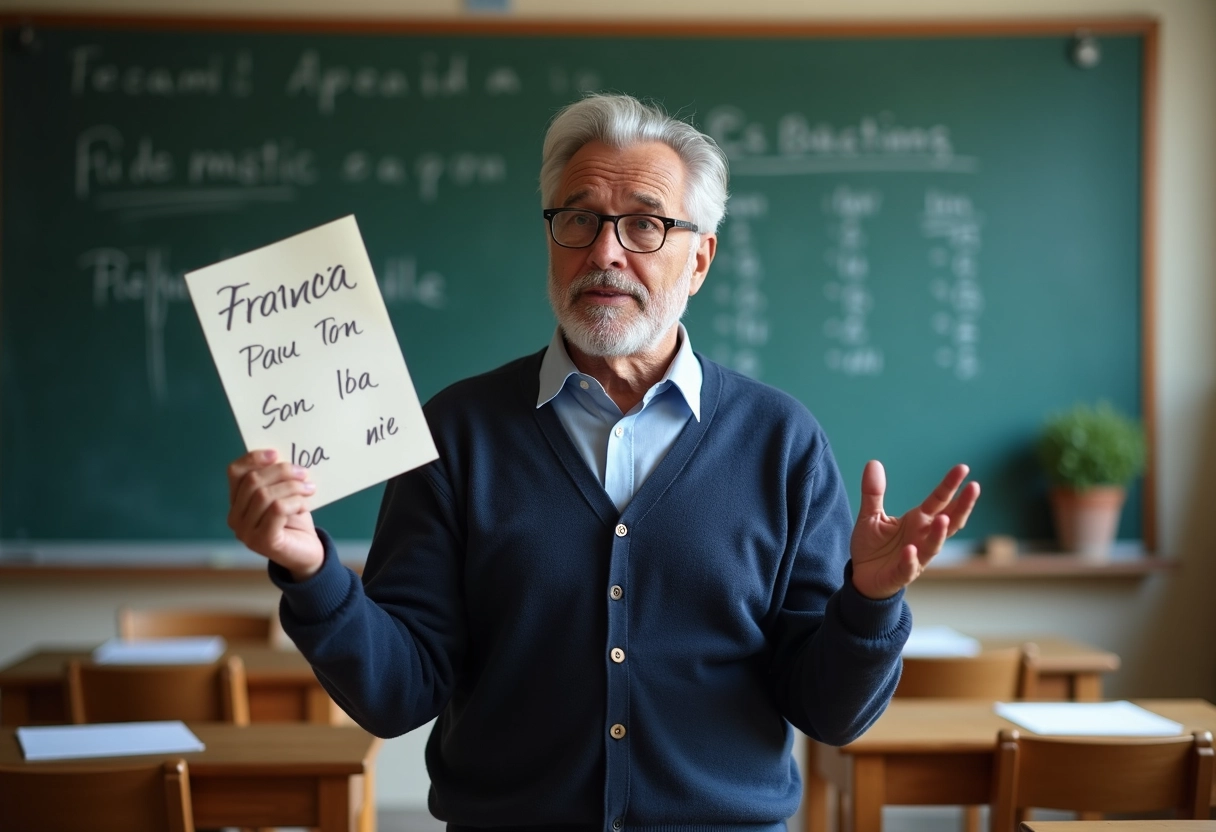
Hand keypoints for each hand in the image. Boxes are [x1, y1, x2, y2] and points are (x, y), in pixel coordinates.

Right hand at [227, 449, 323, 580]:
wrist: (308, 553)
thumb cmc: (294, 521)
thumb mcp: (283, 494)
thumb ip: (276, 479)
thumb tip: (283, 456)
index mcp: (237, 502)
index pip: (235, 472)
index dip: (253, 458)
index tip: (276, 453)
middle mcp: (235, 517)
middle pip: (253, 481)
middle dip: (281, 472)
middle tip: (303, 473)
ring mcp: (246, 532)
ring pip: (265, 495)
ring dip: (292, 487)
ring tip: (309, 488)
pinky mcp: (262, 541)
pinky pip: (277, 510)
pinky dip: (294, 502)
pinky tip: (304, 506)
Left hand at [849, 460, 979, 599]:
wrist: (862, 577)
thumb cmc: (873, 546)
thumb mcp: (870, 515)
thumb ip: (873, 492)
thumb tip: (873, 462)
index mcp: (918, 520)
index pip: (939, 500)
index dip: (950, 485)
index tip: (963, 468)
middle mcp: (922, 536)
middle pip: (949, 521)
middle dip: (962, 506)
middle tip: (974, 487)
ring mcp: (916, 556)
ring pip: (933, 545)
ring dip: (938, 533)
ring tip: (942, 518)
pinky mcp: (902, 574)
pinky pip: (909, 567)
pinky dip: (911, 559)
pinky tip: (910, 550)